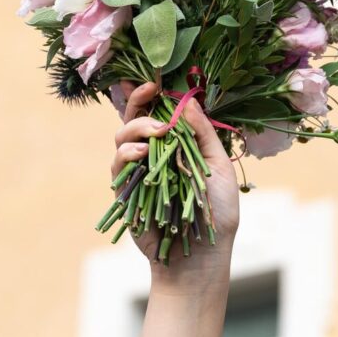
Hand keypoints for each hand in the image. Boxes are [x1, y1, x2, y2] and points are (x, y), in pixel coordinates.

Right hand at [111, 80, 239, 276]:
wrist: (201, 256)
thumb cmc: (217, 214)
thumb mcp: (219, 168)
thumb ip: (203, 135)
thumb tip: (187, 102)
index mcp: (177, 147)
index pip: (158, 114)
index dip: (151, 95)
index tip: (155, 80)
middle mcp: (154, 157)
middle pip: (134, 120)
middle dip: (138, 102)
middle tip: (150, 94)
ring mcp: (137, 174)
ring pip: (121, 138)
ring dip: (136, 127)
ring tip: (155, 132)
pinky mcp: (125, 192)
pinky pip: (118, 165)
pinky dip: (127, 153)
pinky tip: (141, 152)